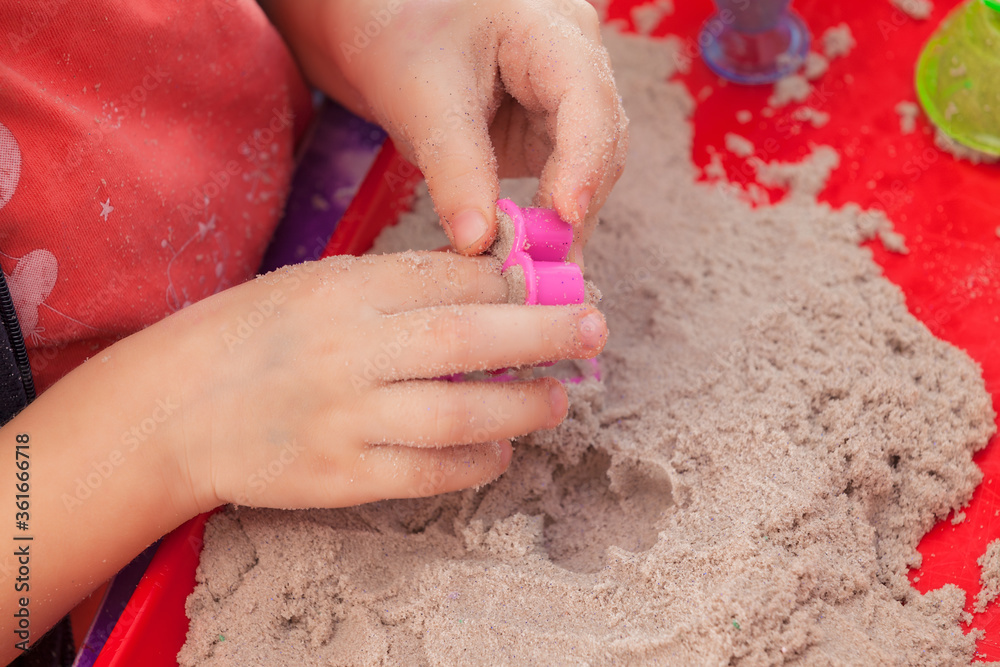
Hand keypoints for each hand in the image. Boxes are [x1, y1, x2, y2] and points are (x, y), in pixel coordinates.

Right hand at [170, 252, 606, 510]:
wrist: (174, 410)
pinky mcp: (340, 477)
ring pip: (457, 416)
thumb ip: (395, 284)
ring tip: (560, 397)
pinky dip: (477, 464)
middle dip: (543, 333)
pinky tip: (503, 451)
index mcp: (341, 293)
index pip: (445, 279)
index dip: (511, 280)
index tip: (554, 281)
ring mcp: (343, 420)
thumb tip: (489, 281)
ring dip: (522, 406)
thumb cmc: (253, 336)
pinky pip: (427, 474)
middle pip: (466, 340)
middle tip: (594, 328)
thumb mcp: (317, 285)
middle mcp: (346, 354)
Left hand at [265, 0, 628, 263]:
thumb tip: (479, 244)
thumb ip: (455, 172)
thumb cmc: (402, 38)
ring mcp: (566, 101)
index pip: (588, 102)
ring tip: (536, 271)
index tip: (564, 218)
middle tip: (546, 267)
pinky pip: (560, 182)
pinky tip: (527, 255)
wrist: (380, 31)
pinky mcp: (548, 134)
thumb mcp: (423, 100)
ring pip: (586, 171)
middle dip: (572, 208)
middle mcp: (575, 64)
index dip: (584, 164)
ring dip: (562, 222)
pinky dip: (544, 220)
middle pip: (599, 144)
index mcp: (551, 33)